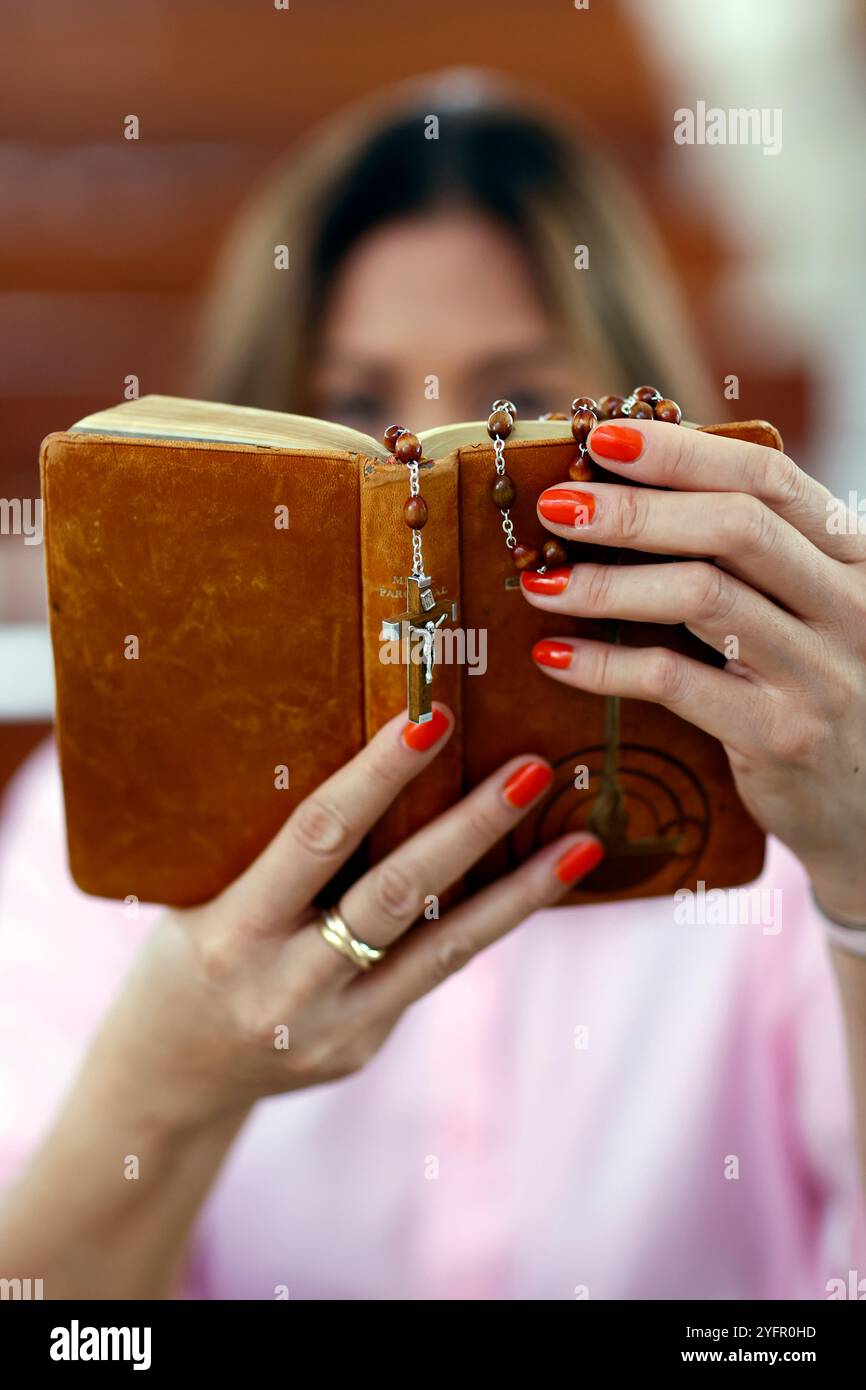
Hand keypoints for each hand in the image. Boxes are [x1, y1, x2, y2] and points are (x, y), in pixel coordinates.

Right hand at [106, 707, 601, 1124]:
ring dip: (519, 890)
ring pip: (444, 947)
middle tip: (534, 770)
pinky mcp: (366, 1047)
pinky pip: (434, 969)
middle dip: (470, 828)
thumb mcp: (200, 898)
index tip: (430, 718)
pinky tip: (536, 882)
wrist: (170, 1081)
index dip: (376, 777)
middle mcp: (287, 987)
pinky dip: (486, 921)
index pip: (317, 838)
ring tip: (583, 841)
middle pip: (396, 894)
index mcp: (231, 934)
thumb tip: (370, 759)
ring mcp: (335, 1028)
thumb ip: (272, 852)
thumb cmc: (184, 955)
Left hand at [521, 419, 865, 924]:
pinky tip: (554, 657)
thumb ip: (750, 558)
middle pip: (733, 528)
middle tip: (553, 506)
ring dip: (606, 584)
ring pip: (703, 597)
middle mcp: (850, 603)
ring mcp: (823, 671)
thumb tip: (627, 494)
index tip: (604, 439)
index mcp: (852, 555)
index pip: (769, 479)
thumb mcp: (806, 611)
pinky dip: (607, 666)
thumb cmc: (816, 690)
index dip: (683, 453)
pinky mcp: (784, 735)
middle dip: (632, 511)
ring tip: (538, 582)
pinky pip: (679, 684)